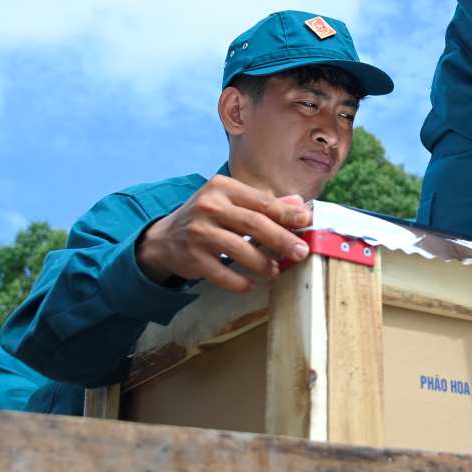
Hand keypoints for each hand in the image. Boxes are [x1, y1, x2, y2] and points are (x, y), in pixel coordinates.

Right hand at [136, 176, 311, 293]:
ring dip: (262, 263)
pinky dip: (239, 281)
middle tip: (301, 252)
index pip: (261, 201)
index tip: (307, 223)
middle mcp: (209, 206)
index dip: (286, 213)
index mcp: (223, 187)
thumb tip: (299, 205)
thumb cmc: (207, 217)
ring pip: (239, 249)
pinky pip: (221, 273)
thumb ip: (264, 203)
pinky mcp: (192, 257)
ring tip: (276, 271)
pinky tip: (251, 284)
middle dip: (281, 239)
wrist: (165, 238)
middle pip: (254, 224)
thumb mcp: (231, 202)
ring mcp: (198, 232)